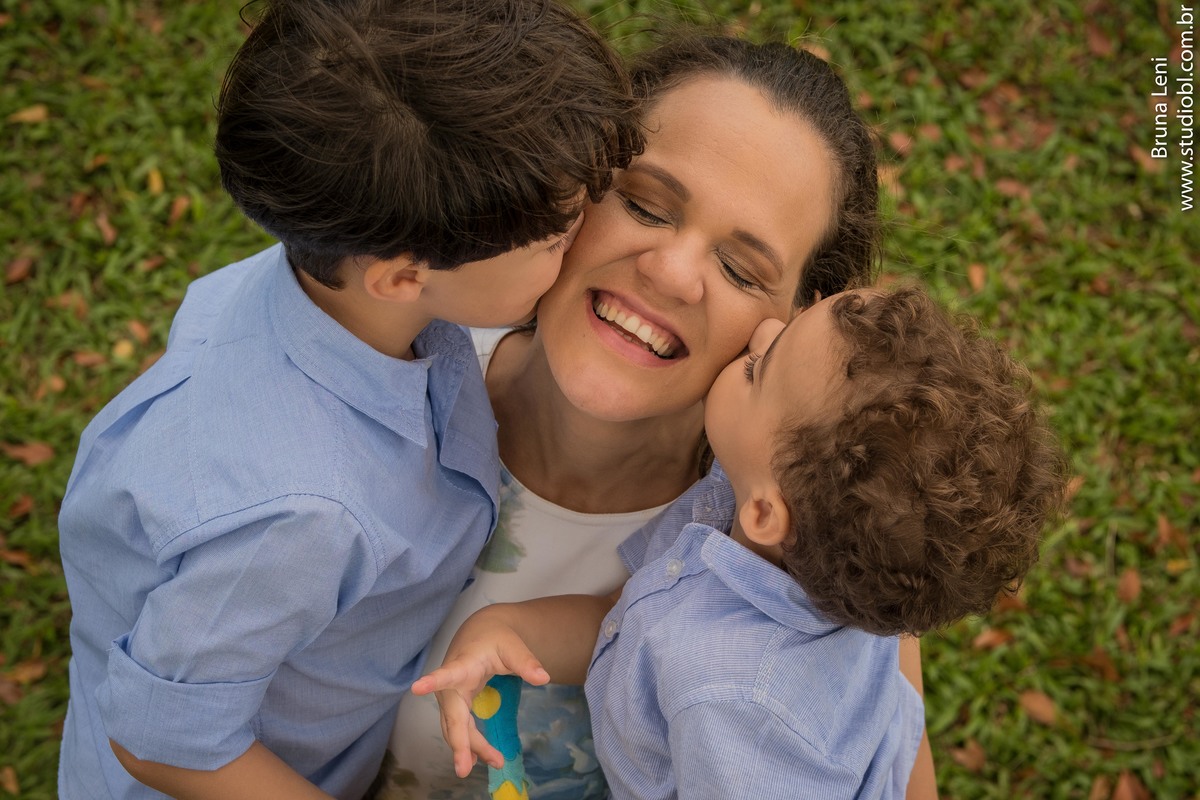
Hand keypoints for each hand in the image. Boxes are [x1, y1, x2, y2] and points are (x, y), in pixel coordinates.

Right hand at [410, 606, 549, 777]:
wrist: (480, 634)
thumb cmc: (495, 639)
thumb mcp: (513, 647)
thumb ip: (527, 662)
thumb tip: (544, 678)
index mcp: (463, 665)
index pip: (447, 674)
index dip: (433, 681)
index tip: (417, 687)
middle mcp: (450, 685)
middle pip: (453, 718)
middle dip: (459, 743)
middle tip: (464, 770)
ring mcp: (449, 698)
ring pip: (456, 729)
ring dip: (469, 748)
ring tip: (496, 761)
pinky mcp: (453, 706)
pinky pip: (458, 729)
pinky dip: (467, 745)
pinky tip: (474, 760)